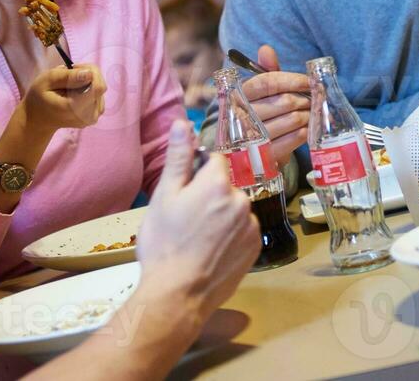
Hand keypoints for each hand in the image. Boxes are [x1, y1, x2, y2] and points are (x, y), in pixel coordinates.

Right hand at [21, 64, 106, 135]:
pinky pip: (99, 96)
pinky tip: (75, 93)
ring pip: (100, 90)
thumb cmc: (40, 97)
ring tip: (70, 86)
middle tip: (69, 76)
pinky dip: (89, 90)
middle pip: (100, 86)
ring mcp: (92, 118)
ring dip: (88, 82)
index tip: (74, 69)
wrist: (39, 119)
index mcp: (74, 107)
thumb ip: (67, 76)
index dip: (89, 71)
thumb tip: (89, 73)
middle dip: (87, 75)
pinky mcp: (94, 116)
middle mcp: (87, 116)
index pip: (98, 86)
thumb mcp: (47, 80)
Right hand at [138, 121, 259, 322]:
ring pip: (234, 208)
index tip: (183, 192)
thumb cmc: (164, 244)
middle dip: (208, 196)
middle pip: (224, 185)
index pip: (213, 160)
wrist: (177, 295)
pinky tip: (210, 251)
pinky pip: (242, 230)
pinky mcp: (255, 247)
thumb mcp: (164, 196)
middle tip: (185, 219)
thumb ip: (179, 158)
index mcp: (217, 182)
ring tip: (197, 239)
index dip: (196, 173)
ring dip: (220, 216)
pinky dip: (230, 236)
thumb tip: (183, 123)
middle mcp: (241, 199)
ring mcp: (251, 225)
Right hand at [237, 45, 309, 163]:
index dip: (292, 80)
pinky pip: (295, 138)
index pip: (268, 82)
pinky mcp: (267, 155)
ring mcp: (254, 138)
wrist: (248, 150)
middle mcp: (243, 116)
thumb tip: (266, 49)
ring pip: (293, 119)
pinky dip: (306, 131)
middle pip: (285, 101)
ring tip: (314, 112)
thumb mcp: (260, 92)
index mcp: (238, 95)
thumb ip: (266, 71)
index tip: (309, 81)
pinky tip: (308, 127)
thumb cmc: (258, 113)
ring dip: (309, 115)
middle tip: (316, 99)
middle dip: (305, 99)